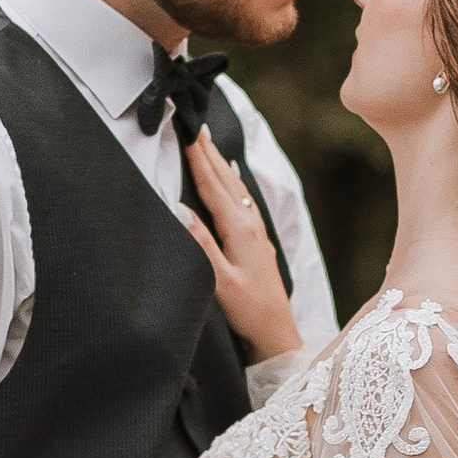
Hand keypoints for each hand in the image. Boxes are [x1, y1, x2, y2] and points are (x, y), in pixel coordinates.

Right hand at [182, 127, 300, 360]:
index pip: (213, 184)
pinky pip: (243, 200)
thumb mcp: (219, 282)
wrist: (277, 335)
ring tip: (207, 142)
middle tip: (193, 122)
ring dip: (220, 163)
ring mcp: (257, 232)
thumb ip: (200, 245)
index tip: (186, 129)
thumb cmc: (247, 311)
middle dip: (209, 150)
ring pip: (235, 187)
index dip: (198, 156)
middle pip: (226, 179)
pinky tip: (232, 176)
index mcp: (239, 229)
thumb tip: (180, 209)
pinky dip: (233, 182)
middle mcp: (250, 224)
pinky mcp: (258, 241)